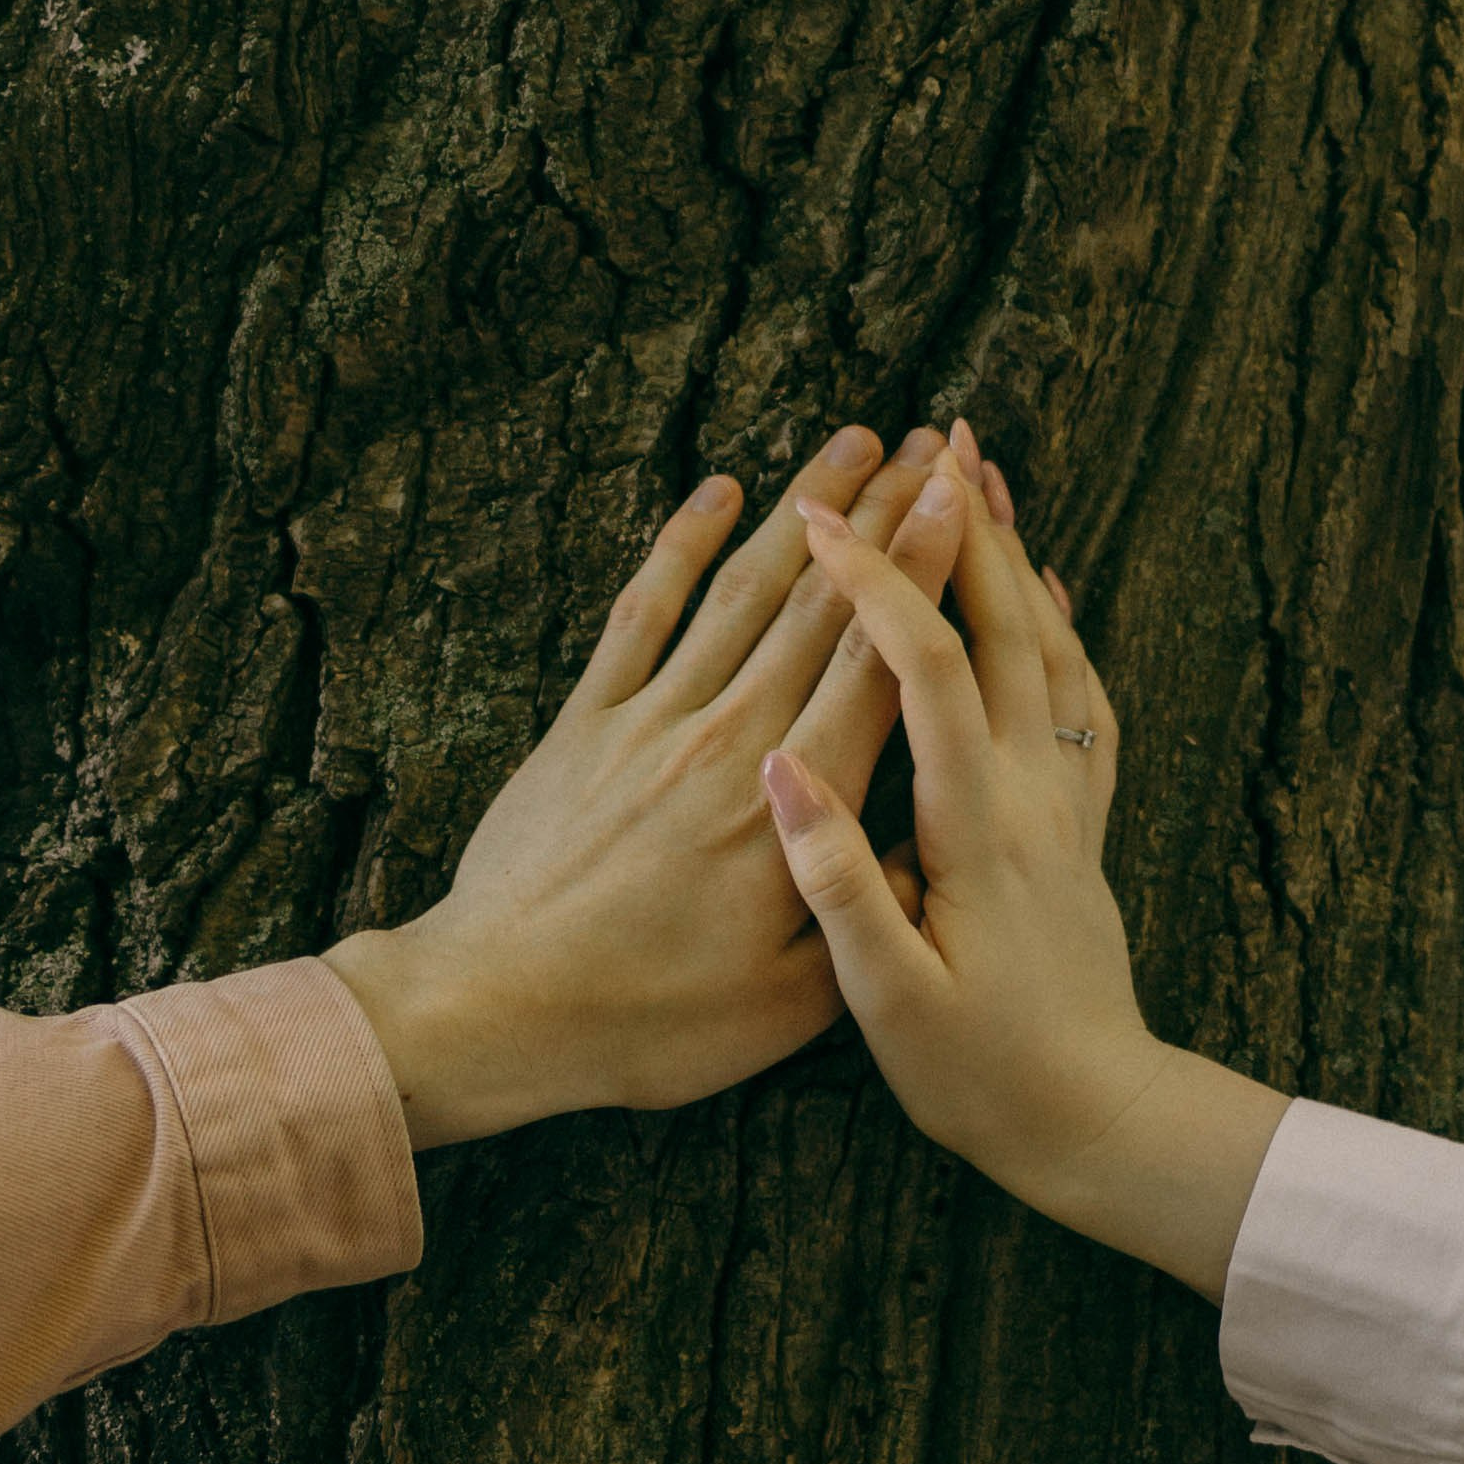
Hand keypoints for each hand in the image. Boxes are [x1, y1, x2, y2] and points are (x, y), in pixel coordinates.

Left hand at [325, 426, 967, 1143]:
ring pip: (742, 590)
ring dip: (801, 507)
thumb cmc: (650, 1022)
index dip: (926, 571)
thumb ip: (868, 909)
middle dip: (884, 514)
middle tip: (935, 445)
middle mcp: (727, 740)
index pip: (879, 665)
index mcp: (791, 806)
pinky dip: (680, 544)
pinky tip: (718, 490)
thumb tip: (938, 844)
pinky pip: (641, 613)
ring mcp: (650, 721)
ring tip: (854, 441)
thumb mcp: (793, 1002)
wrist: (498, 1009)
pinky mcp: (585, 725)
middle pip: (823, 605)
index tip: (965, 499)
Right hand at [760, 425, 1287, 1299]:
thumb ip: (840, 881)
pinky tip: (1050, 602)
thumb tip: (782, 770)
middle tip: (937, 439)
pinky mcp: (1082, 831)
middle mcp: (1034, 798)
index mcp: (976, 828)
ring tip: (987, 483)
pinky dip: (1063, 633)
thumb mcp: (887, 999)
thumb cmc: (982, 1076)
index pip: (921, 670)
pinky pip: (1082, 702)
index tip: (820, 518)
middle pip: (1008, 630)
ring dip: (1019, 561)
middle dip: (966, 530)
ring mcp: (1068, 809)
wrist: (1100, 1123)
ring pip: (1054, 651)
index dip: (873, 584)